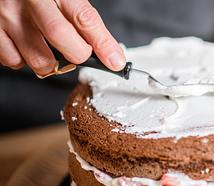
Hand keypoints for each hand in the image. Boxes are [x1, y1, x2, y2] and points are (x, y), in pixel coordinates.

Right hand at [0, 0, 124, 75]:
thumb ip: (84, 21)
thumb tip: (111, 54)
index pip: (84, 18)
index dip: (103, 44)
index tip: (115, 61)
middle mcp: (29, 2)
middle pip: (60, 38)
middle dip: (77, 55)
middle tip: (78, 53)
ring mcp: (7, 17)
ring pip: (39, 60)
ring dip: (52, 64)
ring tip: (50, 48)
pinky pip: (14, 62)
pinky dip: (25, 61)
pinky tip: (27, 46)